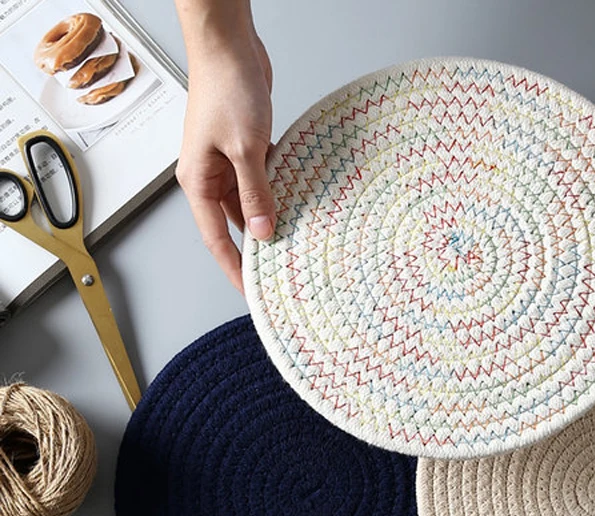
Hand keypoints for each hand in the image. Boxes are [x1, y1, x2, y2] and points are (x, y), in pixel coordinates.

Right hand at [176, 33, 275, 291]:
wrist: (230, 46)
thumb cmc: (226, 89)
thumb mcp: (245, 149)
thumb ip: (256, 193)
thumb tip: (263, 232)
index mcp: (199, 182)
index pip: (217, 239)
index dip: (234, 268)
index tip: (251, 292)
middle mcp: (210, 177)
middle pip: (234, 225)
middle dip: (257, 246)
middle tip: (280, 271)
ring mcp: (227, 163)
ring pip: (251, 203)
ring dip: (271, 217)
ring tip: (295, 240)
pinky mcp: (245, 149)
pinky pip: (262, 181)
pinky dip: (278, 192)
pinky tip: (297, 201)